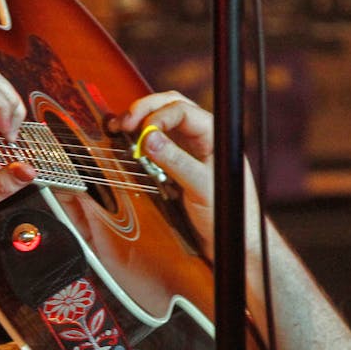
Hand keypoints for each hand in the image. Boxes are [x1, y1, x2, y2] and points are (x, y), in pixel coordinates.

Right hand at [119, 91, 216, 241]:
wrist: (231, 242)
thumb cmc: (227, 214)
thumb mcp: (201, 187)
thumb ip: (176, 161)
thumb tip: (149, 139)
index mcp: (214, 136)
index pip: (182, 111)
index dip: (157, 117)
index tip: (140, 133)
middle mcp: (201, 138)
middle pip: (170, 106)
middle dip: (144, 110)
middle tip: (124, 123)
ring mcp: (188, 150)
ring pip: (162, 123)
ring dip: (139, 122)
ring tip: (119, 128)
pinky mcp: (177, 165)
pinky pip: (157, 145)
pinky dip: (140, 142)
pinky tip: (127, 145)